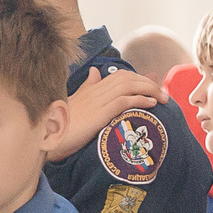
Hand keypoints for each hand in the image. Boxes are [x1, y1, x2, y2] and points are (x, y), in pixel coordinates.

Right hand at [47, 67, 165, 160]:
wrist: (49, 140)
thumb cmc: (62, 125)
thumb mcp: (76, 102)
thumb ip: (88, 87)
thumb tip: (94, 72)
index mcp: (91, 88)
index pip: (120, 75)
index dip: (139, 78)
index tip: (153, 87)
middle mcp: (95, 91)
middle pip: (128, 78)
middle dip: (148, 83)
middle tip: (163, 94)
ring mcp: (97, 102)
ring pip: (128, 86)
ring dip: (149, 90)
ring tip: (163, 98)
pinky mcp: (98, 114)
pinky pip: (123, 101)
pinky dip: (139, 100)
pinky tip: (151, 103)